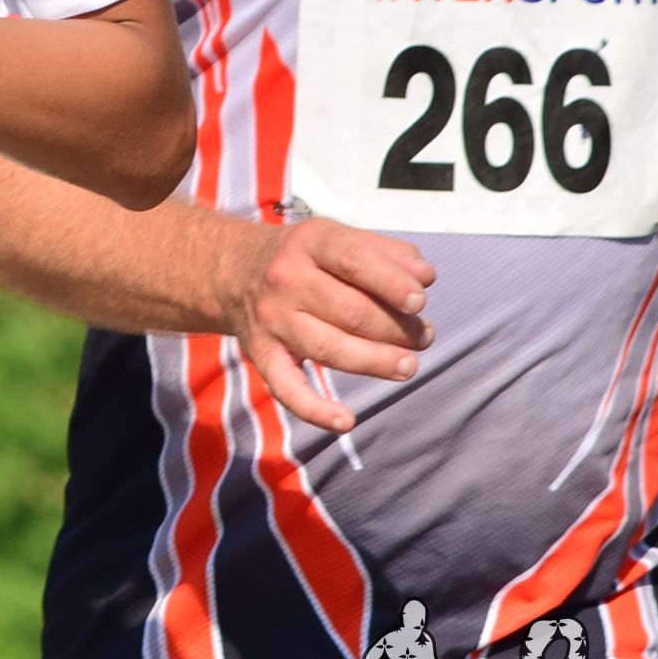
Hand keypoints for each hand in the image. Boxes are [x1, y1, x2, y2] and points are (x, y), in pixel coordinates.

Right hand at [212, 216, 434, 431]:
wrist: (232, 272)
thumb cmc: (305, 257)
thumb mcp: (339, 237)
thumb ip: (387, 252)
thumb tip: (425, 277)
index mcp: (309, 242)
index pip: (354, 260)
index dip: (391, 283)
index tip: (420, 301)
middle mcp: (285, 280)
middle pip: (350, 311)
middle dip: (397, 329)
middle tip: (423, 336)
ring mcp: (272, 320)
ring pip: (330, 349)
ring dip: (376, 361)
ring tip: (408, 366)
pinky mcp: (261, 355)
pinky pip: (287, 389)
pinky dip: (315, 410)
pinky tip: (346, 422)